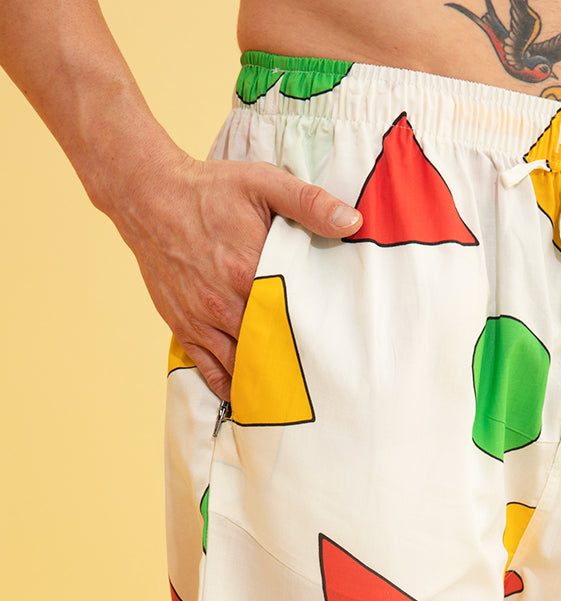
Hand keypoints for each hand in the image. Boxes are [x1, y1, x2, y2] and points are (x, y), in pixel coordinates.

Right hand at [109, 148, 361, 399]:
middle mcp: (225, 303)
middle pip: (270, 349)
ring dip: (266, 381)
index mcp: (250, 272)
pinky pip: (210, 370)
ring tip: (294, 395)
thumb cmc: (209, 190)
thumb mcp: (263, 183)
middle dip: (295, 365)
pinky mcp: (184, 327)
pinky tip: (251, 397)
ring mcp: (202, 319)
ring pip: (242, 366)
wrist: (148, 196)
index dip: (317, 336)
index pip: (294, 318)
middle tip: (324, 383)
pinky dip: (231, 387)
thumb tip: (352, 222)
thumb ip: (310, 203)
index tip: (338, 349)